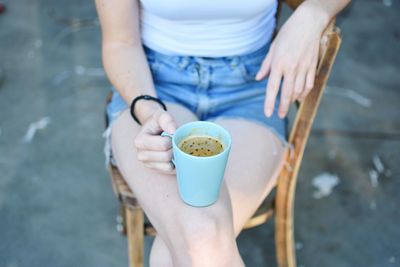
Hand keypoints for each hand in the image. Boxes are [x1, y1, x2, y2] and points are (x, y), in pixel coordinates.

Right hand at [134, 109, 176, 173]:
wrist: (152, 129)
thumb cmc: (157, 122)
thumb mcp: (160, 116)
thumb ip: (167, 119)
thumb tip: (173, 131)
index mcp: (140, 141)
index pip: (163, 145)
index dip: (172, 139)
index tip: (171, 134)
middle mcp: (141, 155)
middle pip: (166, 157)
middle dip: (174, 148)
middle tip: (173, 141)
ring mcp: (147, 164)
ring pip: (168, 166)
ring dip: (175, 156)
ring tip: (172, 147)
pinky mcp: (155, 170)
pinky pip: (170, 171)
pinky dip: (175, 163)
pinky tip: (173, 155)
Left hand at [256, 1, 328, 117]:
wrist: (309, 23)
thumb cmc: (288, 34)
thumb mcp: (273, 48)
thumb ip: (266, 65)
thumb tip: (258, 79)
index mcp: (278, 64)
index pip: (272, 88)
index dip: (270, 103)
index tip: (268, 114)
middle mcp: (291, 68)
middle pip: (287, 93)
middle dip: (283, 107)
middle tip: (280, 115)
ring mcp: (303, 68)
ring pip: (299, 91)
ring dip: (293, 101)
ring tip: (288, 105)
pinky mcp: (312, 67)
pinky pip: (309, 85)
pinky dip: (304, 93)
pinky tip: (299, 96)